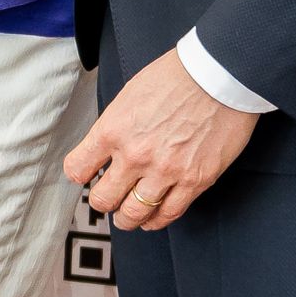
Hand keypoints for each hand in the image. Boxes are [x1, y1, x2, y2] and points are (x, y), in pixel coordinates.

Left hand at [62, 48, 258, 230]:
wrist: (218, 76)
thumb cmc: (175, 78)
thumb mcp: (128, 96)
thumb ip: (114, 126)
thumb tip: (105, 148)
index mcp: (112, 130)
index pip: (78, 168)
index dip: (80, 174)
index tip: (85, 176)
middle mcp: (134, 156)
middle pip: (104, 199)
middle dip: (102, 202)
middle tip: (107, 200)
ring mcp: (165, 171)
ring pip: (135, 213)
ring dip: (127, 219)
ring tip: (127, 217)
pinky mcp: (195, 181)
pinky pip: (170, 213)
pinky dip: (157, 220)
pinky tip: (153, 218)